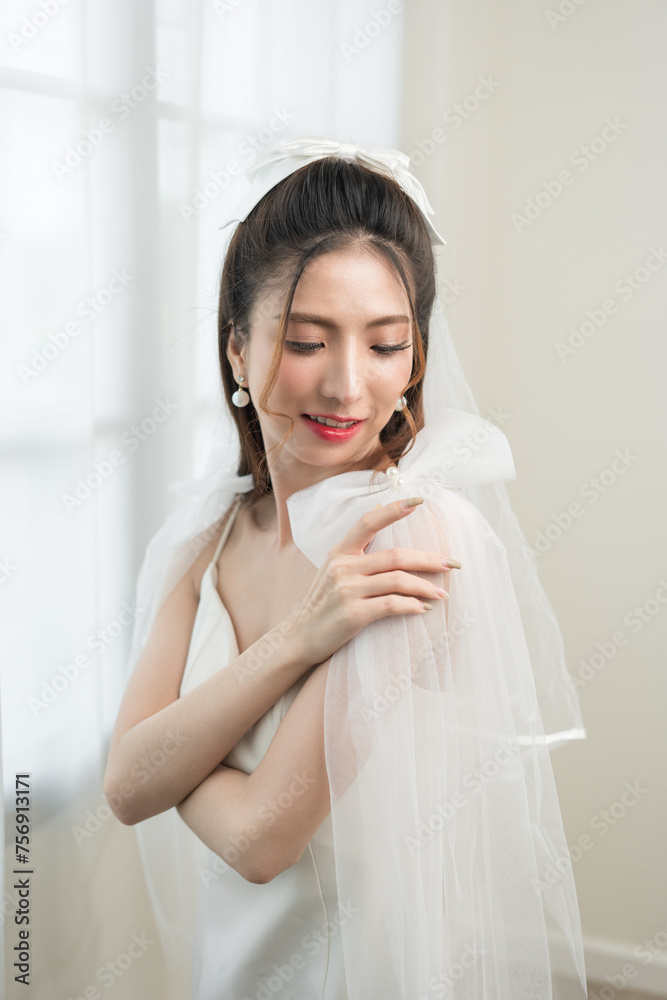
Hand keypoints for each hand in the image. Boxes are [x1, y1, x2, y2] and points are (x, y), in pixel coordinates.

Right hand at [285, 497, 459, 666]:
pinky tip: (423, 610)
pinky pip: (390, 605)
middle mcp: (343, 567)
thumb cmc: (323, 602)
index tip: (419, 500)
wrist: (300, 637)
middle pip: (395, 556)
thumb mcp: (333, 567)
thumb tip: (378, 507)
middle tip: (452, 564)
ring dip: (425, 587)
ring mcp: (347, 590)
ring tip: (442, 594)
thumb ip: (356, 544)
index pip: (369, 522)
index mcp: (340, 551)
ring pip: (397, 581)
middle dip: (428, 560)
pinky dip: (411, 606)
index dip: (394, 510)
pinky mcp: (352, 614)